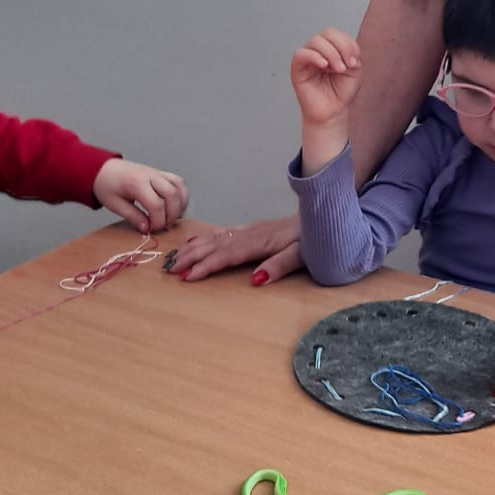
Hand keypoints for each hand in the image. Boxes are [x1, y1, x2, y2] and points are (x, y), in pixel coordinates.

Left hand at [93, 158, 187, 233]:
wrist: (103, 169)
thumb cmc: (106, 186)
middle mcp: (151, 175)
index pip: (156, 204)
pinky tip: (175, 206)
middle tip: (163, 226)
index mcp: (137, 183)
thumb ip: (133, 217)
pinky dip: (181, 195)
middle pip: (172, 195)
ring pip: (179, 187)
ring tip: (171, 217)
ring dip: (180, 205)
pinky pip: (178, 182)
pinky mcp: (161, 173)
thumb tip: (147, 228)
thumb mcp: (115, 205)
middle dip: (172, 215)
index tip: (152, 229)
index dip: (158, 221)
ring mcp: (157, 173)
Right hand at [165, 214, 303, 285]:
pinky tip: (194, 241)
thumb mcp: (304, 255)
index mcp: (261, 241)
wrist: (325, 215)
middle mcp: (251, 233)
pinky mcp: (252, 229)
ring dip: (193, 247)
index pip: (227, 255)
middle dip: (191, 256)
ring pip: (215, 237)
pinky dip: (204, 238)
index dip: (206, 265)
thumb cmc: (316, 238)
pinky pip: (222, 232)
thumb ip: (279, 266)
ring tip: (173, 257)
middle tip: (169, 269)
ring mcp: (250, 229)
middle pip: (215, 245)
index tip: (187, 277)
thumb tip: (255, 280)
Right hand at [291, 29, 361, 127]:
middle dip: (342, 47)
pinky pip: (301, 53)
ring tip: (338, 69)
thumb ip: (352, 53)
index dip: (348, 45)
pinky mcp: (297, 68)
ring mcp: (307, 58)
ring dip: (331, 53)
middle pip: (328, 33)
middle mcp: (319, 50)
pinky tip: (324, 66)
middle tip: (346, 67)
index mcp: (333, 48)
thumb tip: (342, 47)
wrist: (333, 112)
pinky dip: (314, 56)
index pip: (339, 34)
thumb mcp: (354, 70)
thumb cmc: (342, 92)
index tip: (355, 63)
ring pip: (315, 40)